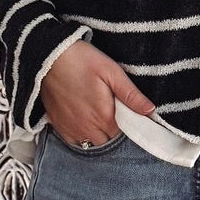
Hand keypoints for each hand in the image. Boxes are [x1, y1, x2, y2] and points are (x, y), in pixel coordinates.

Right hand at [39, 40, 154, 145]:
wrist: (49, 57)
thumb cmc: (82, 61)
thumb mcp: (112, 72)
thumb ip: (131, 95)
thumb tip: (150, 111)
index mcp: (104, 117)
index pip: (123, 133)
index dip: (126, 124)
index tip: (124, 112)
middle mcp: (87, 128)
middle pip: (108, 140)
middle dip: (112, 129)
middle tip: (110, 110)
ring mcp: (71, 129)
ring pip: (91, 142)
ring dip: (97, 134)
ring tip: (96, 114)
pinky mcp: (58, 126)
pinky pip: (74, 141)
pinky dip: (81, 135)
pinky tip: (82, 119)